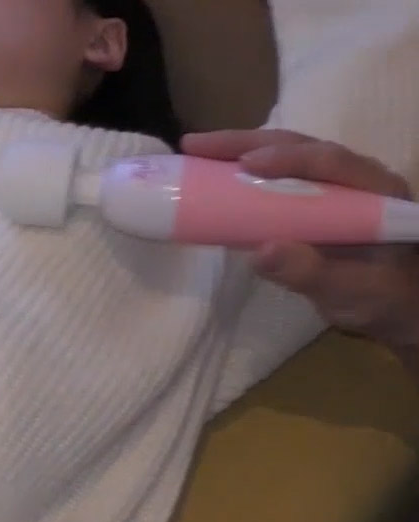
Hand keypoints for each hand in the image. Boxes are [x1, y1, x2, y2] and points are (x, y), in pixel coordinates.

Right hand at [182, 130, 418, 354]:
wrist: (396, 308)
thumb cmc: (382, 299)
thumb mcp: (350, 292)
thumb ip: (311, 272)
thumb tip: (260, 251)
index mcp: (376, 191)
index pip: (331, 161)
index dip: (288, 159)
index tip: (245, 164)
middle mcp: (355, 177)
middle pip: (299, 146)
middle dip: (246, 142)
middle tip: (196, 146)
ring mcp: (331, 186)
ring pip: (285, 154)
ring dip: (239, 149)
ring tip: (196, 151)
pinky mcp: (312, 199)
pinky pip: (276, 176)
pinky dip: (243, 171)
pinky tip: (213, 172)